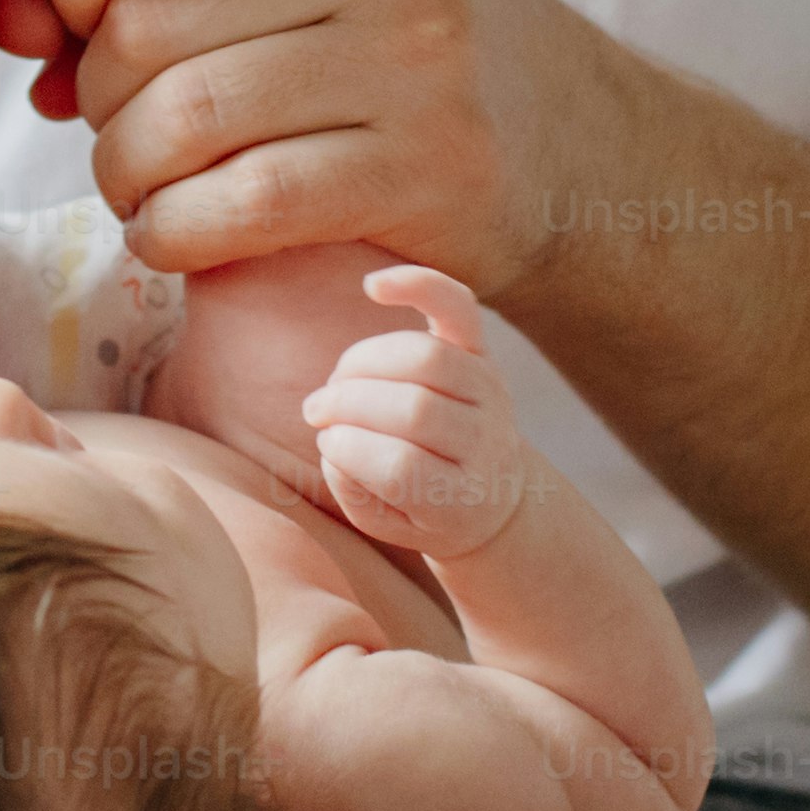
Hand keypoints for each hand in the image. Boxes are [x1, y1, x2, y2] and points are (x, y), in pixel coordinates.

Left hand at [34, 0, 610, 288]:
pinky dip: (172, 232)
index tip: (72, 24)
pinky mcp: (427, 170)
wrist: (574, 144)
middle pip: (145, 18)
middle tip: (112, 120)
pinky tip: (174, 231)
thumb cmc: (397, 28)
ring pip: (181, 118)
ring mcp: (418, 55)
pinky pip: (239, 204)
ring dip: (124, 169)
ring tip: (137, 179)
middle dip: (96, 87)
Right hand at [303, 263, 535, 556]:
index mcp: (463, 500)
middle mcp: (487, 444)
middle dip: (349, 405)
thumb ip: (354, 489)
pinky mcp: (482, 352)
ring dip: (364, 364)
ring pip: (426, 359)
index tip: (326, 445)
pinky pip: (457, 307)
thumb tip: (334, 435)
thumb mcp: (386, 524)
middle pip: (415, 411)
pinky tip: (372, 287)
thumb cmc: (423, 510)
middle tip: (317, 411)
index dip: (351, 452)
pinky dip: (417, 286)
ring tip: (339, 381)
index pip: (403, 469)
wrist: (492, 497)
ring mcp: (490, 393)